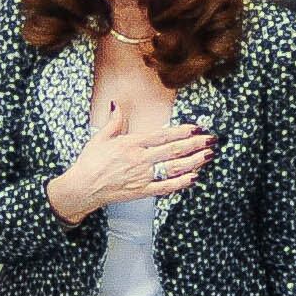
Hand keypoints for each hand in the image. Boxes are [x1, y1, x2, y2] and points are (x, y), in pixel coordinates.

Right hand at [48, 93, 212, 223]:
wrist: (83, 187)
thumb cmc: (91, 161)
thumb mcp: (101, 137)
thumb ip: (115, 121)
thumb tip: (118, 103)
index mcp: (132, 144)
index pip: (163, 135)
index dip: (182, 131)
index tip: (197, 127)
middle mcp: (140, 159)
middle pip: (174, 150)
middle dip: (196, 144)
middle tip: (212, 139)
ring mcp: (143, 176)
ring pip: (174, 168)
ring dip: (194, 161)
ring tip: (208, 155)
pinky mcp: (142, 191)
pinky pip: (166, 187)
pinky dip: (181, 183)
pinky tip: (194, 178)